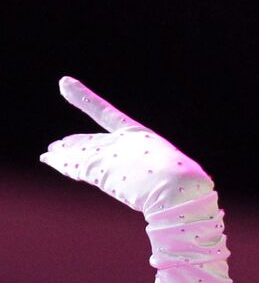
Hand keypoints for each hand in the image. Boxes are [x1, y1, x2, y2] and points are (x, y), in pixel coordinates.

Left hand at [40, 77, 213, 215]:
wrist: (178, 189)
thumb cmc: (186, 188)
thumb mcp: (178, 177)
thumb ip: (163, 181)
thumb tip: (171, 199)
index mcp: (141, 135)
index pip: (108, 115)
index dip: (84, 98)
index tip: (65, 84)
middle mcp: (121, 141)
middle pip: (91, 140)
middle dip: (74, 144)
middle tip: (59, 145)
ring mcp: (110, 155)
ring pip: (80, 154)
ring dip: (62, 154)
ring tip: (48, 153)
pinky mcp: (101, 172)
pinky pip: (75, 167)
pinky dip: (61, 163)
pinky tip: (49, 159)